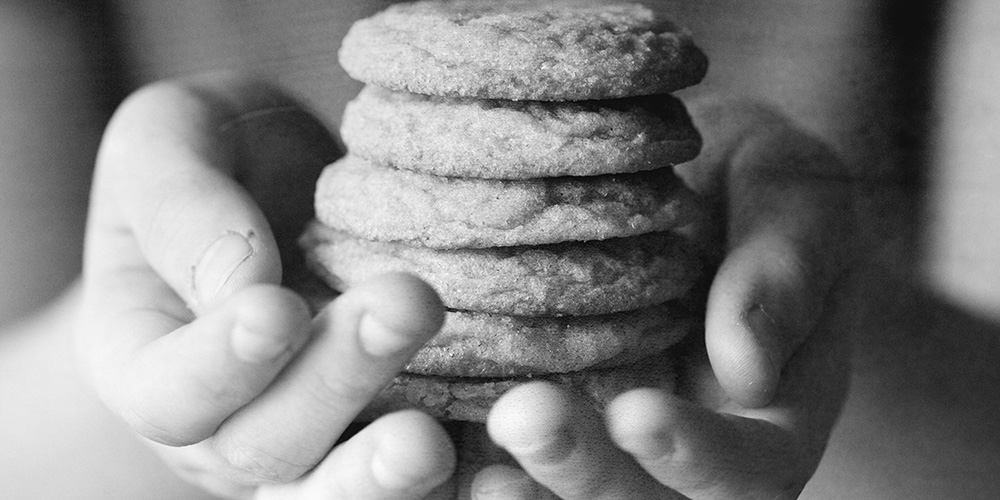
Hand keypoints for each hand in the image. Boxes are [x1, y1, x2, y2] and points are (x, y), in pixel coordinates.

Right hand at [75, 74, 455, 498]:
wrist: (288, 182)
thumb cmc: (218, 155)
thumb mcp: (169, 141)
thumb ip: (180, 207)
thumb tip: (241, 288)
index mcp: (146, 360)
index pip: (170, 393)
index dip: (220, 364)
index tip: (276, 308)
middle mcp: (223, 426)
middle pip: (266, 447)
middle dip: (334, 386)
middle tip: (405, 307)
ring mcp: (308, 442)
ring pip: (338, 490)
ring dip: (386, 475)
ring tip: (431, 440)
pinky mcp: (386, 433)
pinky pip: (419, 477)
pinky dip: (459, 478)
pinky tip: (499, 463)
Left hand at [474, 99, 854, 498]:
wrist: (688, 179)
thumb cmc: (758, 184)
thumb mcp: (798, 200)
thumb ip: (786, 272)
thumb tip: (748, 366)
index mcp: (769, 423)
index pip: (751, 470)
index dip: (697, 455)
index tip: (638, 414)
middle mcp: (684, 456)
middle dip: (584, 473)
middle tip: (524, 416)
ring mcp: (610, 445)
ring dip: (521, 491)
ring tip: (460, 461)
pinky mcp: (546, 420)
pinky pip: (507, 459)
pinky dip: (462, 463)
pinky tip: (409, 435)